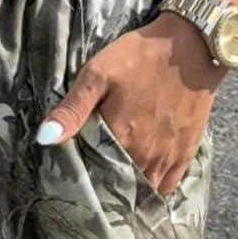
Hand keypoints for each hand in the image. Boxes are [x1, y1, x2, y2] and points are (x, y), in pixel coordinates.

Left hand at [36, 11, 222, 197]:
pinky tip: (141, 189)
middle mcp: (144, 155)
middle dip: (104, 190)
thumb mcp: (99, 73)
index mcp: (120, 138)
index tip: (73, 181)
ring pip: (142, 192)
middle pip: (117, 187)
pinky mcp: (184, 153)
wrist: (193, 44)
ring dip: (128, 194)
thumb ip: (73, 109)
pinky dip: (153, 193)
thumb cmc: (142, 56)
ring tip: (114, 191)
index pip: (93, 176)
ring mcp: (166, 157)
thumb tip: (44, 138)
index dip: (83, 180)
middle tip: (93, 187)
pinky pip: (166, 188)